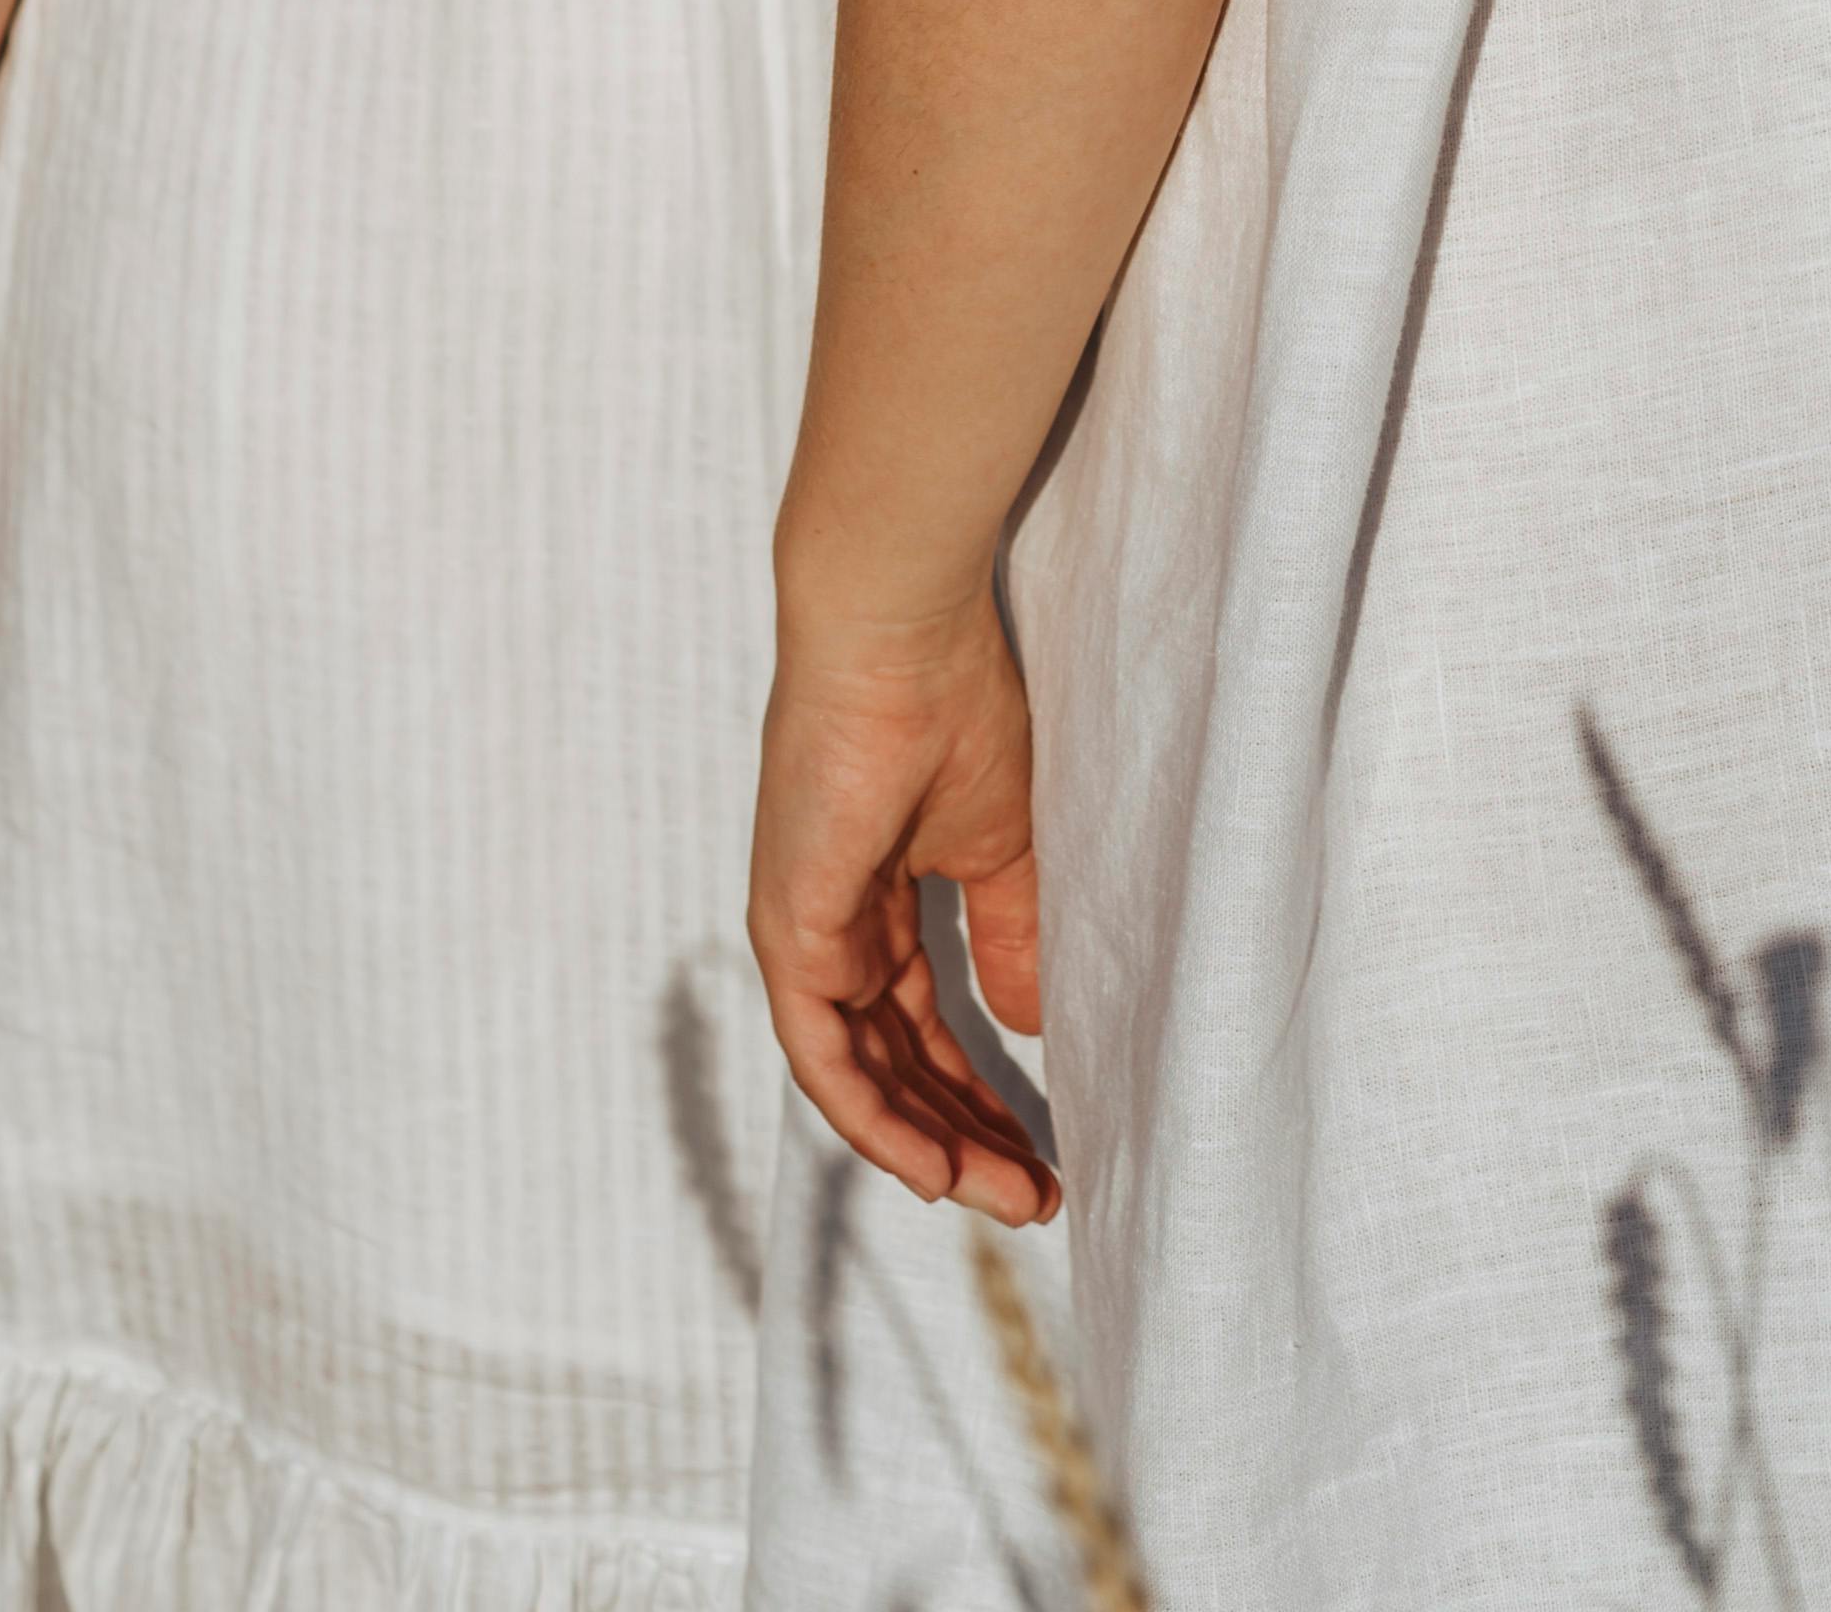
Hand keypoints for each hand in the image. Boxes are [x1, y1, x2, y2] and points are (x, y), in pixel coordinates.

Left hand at [751, 581, 1058, 1222]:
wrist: (902, 632)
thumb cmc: (955, 707)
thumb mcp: (1004, 848)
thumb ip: (1011, 939)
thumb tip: (1029, 1026)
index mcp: (878, 897)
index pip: (924, 1023)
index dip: (981, 1093)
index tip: (1044, 1151)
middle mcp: (833, 921)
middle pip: (896, 1062)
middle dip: (965, 1137)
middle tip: (1032, 1199)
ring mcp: (803, 928)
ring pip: (860, 1074)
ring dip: (928, 1144)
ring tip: (1000, 1198)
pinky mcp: (787, 928)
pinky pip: (820, 1051)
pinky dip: (871, 1117)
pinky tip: (930, 1166)